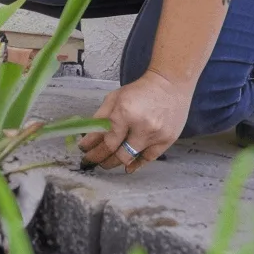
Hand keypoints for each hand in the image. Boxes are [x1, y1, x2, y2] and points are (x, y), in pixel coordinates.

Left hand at [79, 70, 193, 171]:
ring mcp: (156, 136)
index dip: (92, 148)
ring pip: (131, 158)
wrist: (170, 85)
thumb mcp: (114, 98)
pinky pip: (149, 159)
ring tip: (105, 163)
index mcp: (125, 113)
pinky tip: (126, 168)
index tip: (83, 151)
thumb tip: (87, 137)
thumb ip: (100, 118)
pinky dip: (136, 165)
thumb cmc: (139, 91)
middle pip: (117, 153)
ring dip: (115, 162)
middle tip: (91, 160)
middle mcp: (142, 127)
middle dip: (100, 159)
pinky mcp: (167, 141)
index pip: (106, 140)